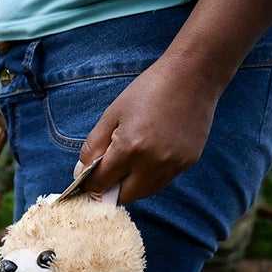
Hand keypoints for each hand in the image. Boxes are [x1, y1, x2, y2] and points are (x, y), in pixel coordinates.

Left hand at [77, 55, 218, 203]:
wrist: (192, 75)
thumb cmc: (148, 91)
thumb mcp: (112, 114)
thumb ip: (92, 147)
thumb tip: (80, 174)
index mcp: (130, 147)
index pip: (101, 183)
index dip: (90, 184)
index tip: (86, 180)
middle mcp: (153, 161)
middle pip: (124, 196)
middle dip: (110, 189)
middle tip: (107, 174)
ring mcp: (173, 164)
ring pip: (145, 193)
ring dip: (131, 186)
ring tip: (129, 164)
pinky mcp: (188, 162)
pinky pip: (162, 181)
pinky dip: (150, 177)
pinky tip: (148, 157)